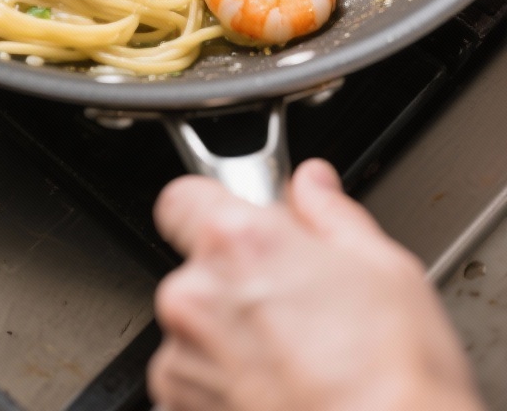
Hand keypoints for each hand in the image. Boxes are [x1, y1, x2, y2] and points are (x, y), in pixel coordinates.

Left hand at [149, 159, 483, 410]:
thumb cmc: (392, 374)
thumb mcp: (384, 267)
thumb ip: (330, 214)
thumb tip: (312, 185)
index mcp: (237, 242)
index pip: (183, 199)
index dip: (212, 209)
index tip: (239, 224)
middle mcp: (196, 297)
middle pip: (197, 271)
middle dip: (238, 283)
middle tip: (297, 305)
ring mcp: (184, 363)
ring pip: (195, 332)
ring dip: (229, 340)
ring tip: (294, 360)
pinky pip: (193, 387)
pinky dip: (223, 390)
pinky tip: (277, 393)